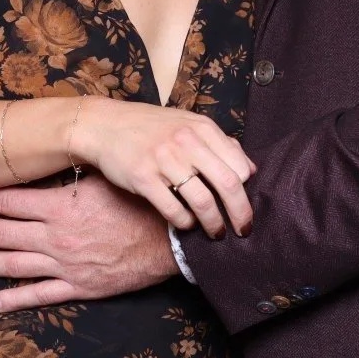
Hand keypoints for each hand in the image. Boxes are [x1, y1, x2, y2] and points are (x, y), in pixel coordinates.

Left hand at [0, 174, 177, 310]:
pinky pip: (40, 295)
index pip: (9, 200)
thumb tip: (56, 146)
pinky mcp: (79, 286)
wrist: (171, 238)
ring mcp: (65, 264)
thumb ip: (75, 169)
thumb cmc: (141, 202)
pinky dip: (14, 299)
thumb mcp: (105, 176)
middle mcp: (55, 237)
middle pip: (3, 232)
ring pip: (13, 264)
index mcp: (60, 206)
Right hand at [72, 97, 254, 237]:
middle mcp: (186, 142)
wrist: (107, 125)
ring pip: (203, 201)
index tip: (245, 204)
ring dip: (214, 223)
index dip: (247, 190)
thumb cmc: (153, 128)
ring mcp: (164, 160)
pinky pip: (173, 210)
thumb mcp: (190, 125)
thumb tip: (251, 170)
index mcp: (202, 128)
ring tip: (216, 233)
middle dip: (240, 213)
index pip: (239, 165)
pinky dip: (185, 223)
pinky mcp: (143, 178)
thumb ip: (221, 144)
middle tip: (243, 230)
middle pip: (228, 185)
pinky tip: (187, 224)